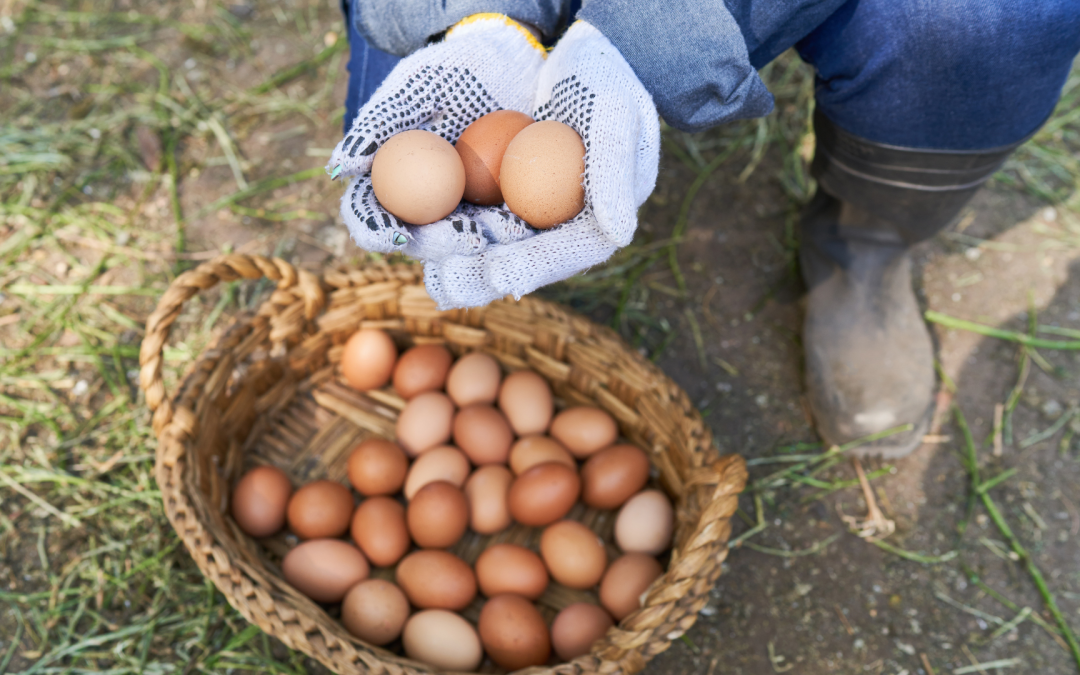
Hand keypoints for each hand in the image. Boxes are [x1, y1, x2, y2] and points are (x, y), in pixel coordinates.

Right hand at [328, 15, 545, 257]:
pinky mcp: (498, 207)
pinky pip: (503, 224)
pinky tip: (526, 222)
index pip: (370, 215)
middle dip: (443, 245)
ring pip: (465, 238)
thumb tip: (339, 169)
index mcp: (386, 182)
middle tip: (464, 237)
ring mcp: (461, 209)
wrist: (503, 62)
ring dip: (485, 241)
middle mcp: (421, 204)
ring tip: (505, 228)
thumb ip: (375, 128)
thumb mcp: (413, 90)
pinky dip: (514, 228)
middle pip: (422, 239)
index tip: (395, 234)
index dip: (377, 231)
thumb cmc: (448, 71)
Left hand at [423, 20, 660, 308]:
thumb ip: (615, 175)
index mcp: (593, 220)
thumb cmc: (605, 84)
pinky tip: (405, 237)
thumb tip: (620, 236)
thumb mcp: (618, 118)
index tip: (501, 276)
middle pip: (515, 260)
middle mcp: (553, 225)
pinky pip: (458, 214)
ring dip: (450, 262)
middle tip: (449, 285)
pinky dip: (434, 227)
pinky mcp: (487, 192)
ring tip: (425, 275)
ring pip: (481, 245)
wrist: (568, 56)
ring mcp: (517, 211)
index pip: (562, 253)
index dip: (531, 267)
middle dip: (479, 277)